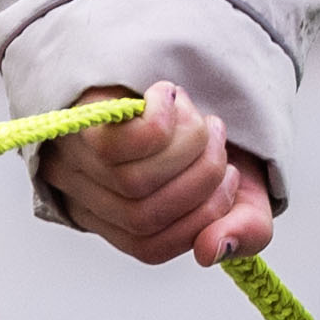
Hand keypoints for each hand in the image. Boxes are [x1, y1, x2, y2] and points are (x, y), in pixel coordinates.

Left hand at [42, 86, 279, 269]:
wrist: (155, 67)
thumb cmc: (193, 135)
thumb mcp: (240, 185)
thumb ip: (246, 229)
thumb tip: (212, 251)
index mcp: (113, 221)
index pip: (151, 246)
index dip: (204, 217)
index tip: (232, 176)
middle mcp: (83, 196)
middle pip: (144, 215)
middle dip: (202, 175)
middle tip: (218, 136)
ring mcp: (72, 158)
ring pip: (135, 181)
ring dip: (186, 143)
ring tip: (197, 113)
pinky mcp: (74, 121)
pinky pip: (118, 144)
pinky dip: (160, 120)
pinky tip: (166, 96)